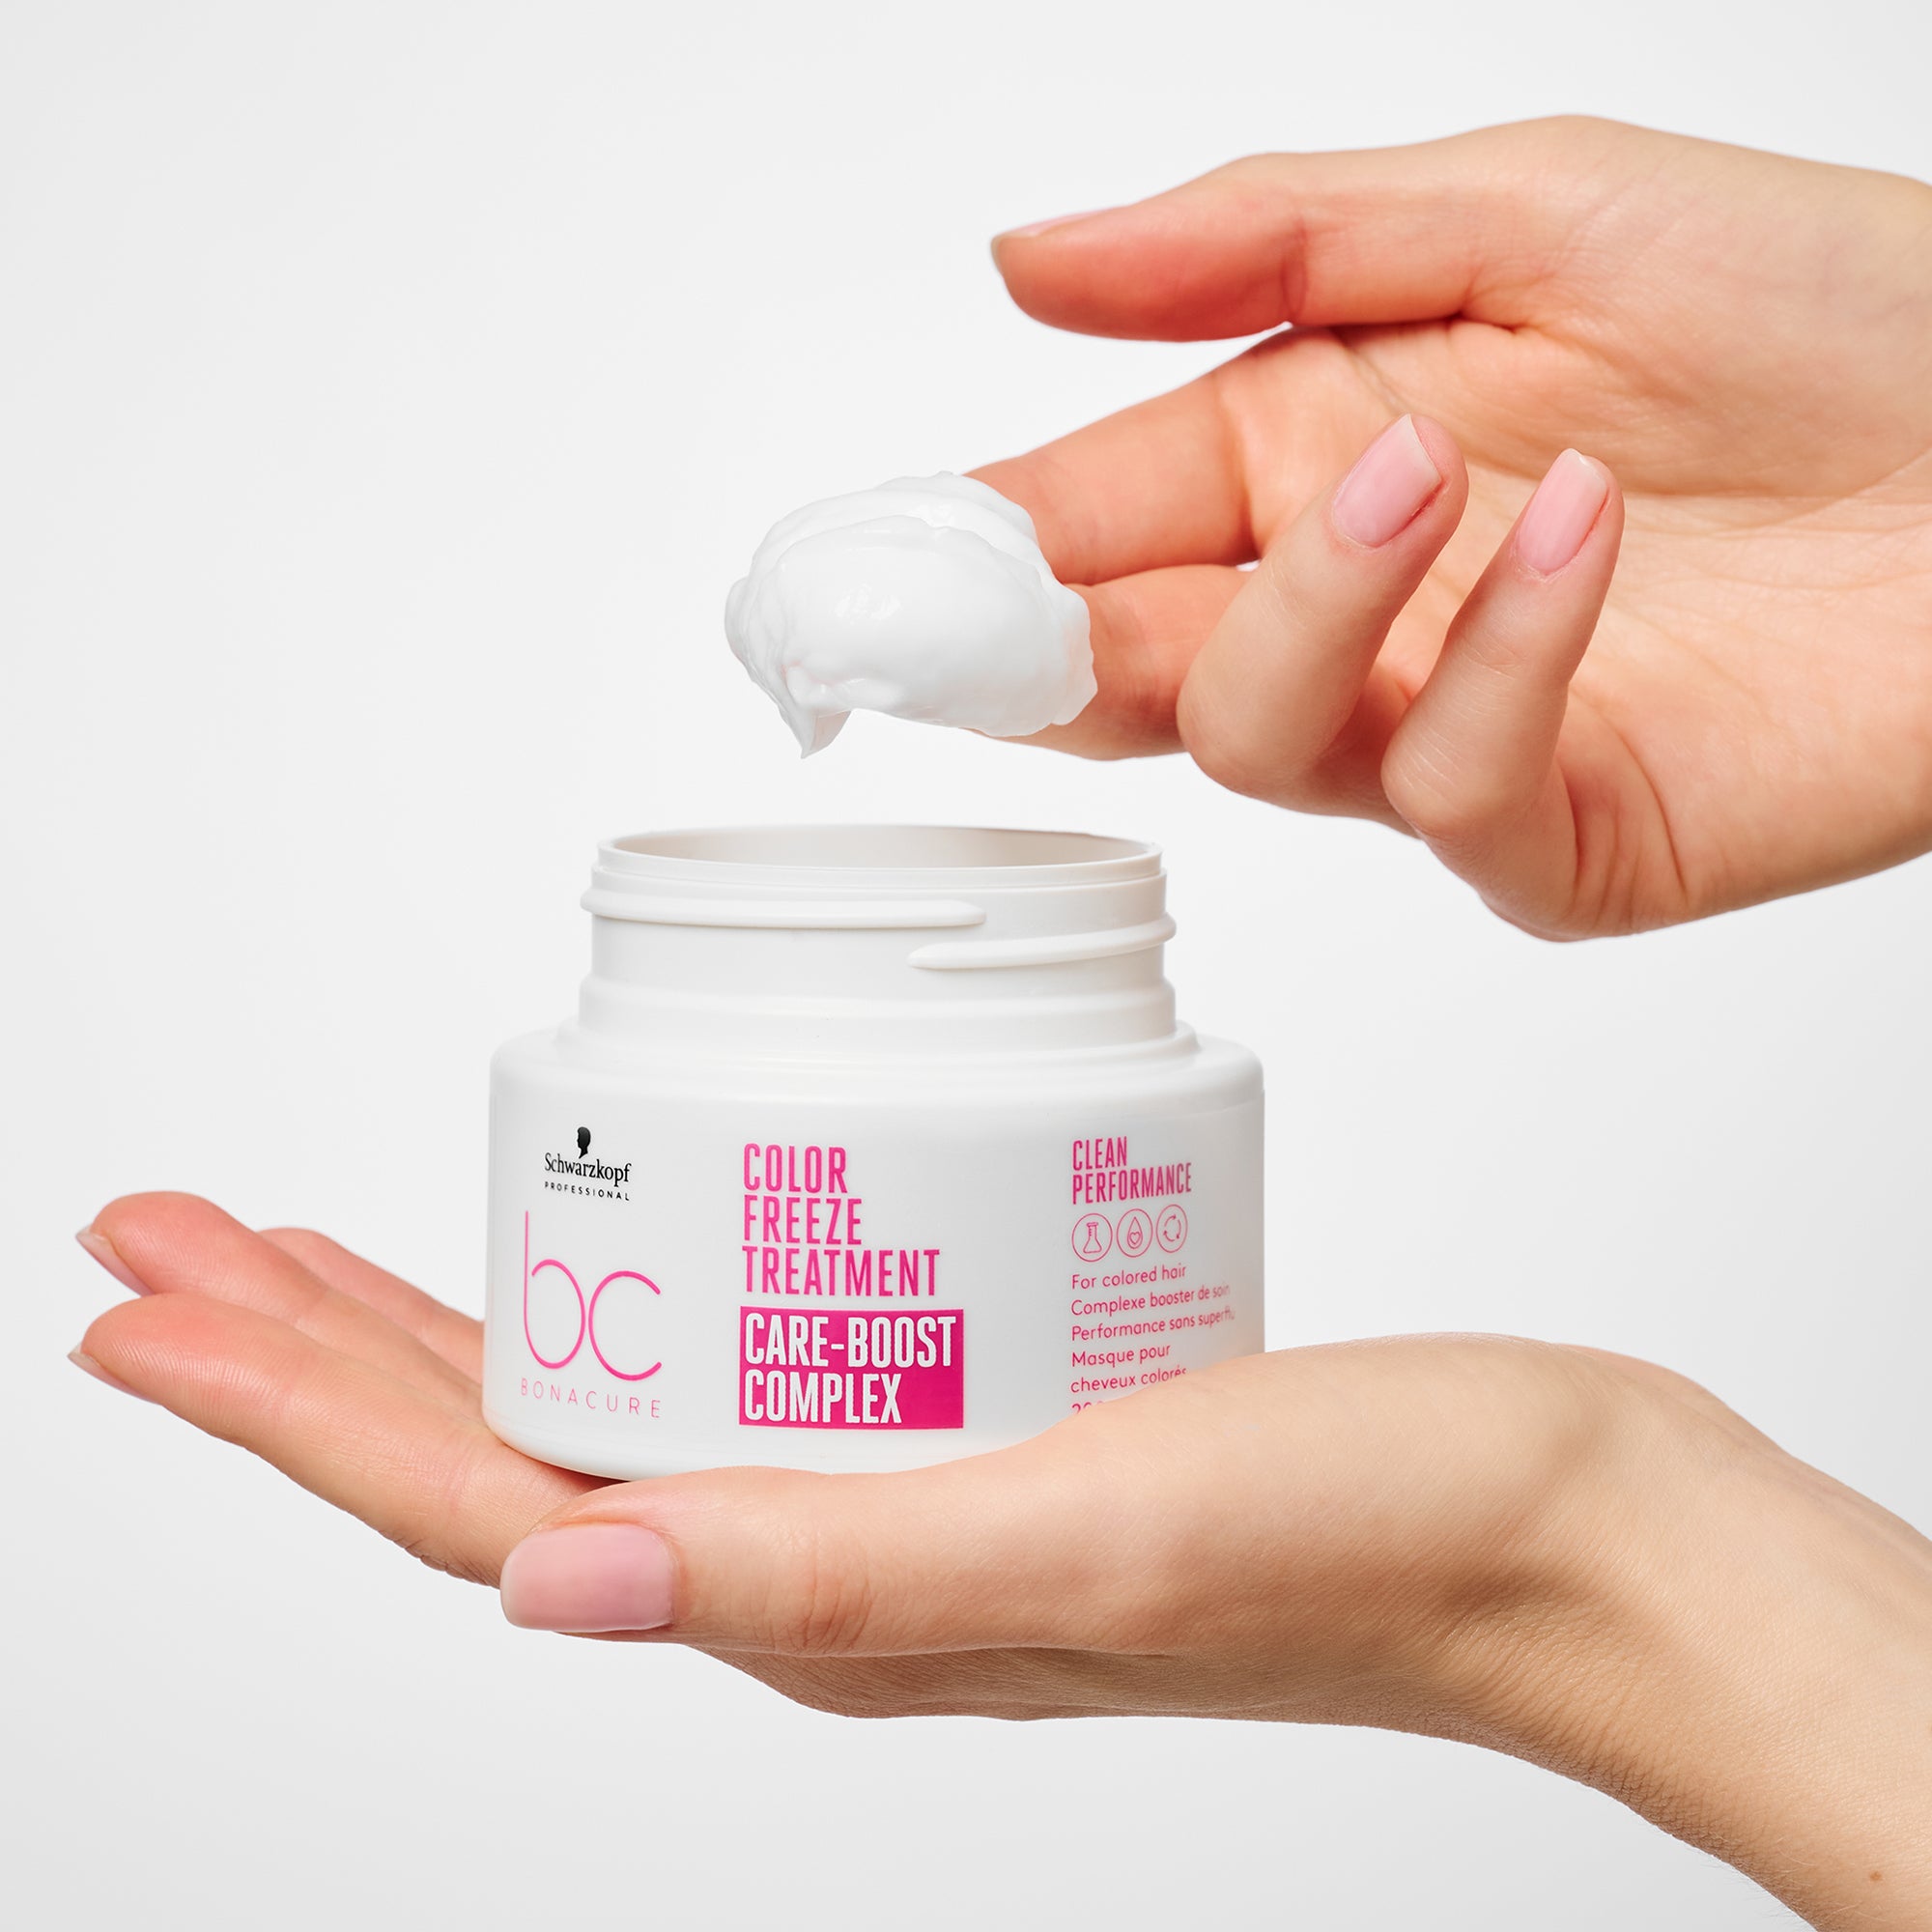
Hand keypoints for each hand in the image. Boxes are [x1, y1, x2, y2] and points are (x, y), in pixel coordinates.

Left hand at [74, 1193, 1931, 1927]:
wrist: (1539, 1526)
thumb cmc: (1364, 1535)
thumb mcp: (1095, 1543)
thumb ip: (836, 1575)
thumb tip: (561, 1589)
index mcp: (819, 1599)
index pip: (482, 1501)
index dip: (289, 1408)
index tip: (144, 1308)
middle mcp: (829, 1557)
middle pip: (507, 1445)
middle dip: (313, 1348)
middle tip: (167, 1244)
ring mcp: (901, 1489)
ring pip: (606, 1400)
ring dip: (448, 1321)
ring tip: (320, 1252)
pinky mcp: (981, 1422)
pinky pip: (742, 1356)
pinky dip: (635, 1295)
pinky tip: (616, 1245)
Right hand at [975, 117, 1931, 937]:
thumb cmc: (1823, 308)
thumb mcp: (1520, 204)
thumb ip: (1258, 244)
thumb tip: (1019, 262)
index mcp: (1303, 454)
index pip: (1075, 520)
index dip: (958, 546)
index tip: (862, 558)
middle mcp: (1350, 608)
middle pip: (1119, 666)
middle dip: (1038, 638)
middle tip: (1007, 588)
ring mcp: (1440, 732)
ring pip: (1254, 742)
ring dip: (1303, 610)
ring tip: (1427, 470)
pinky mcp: (1554, 836)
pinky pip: (1448, 791)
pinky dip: (1494, 663)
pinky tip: (1582, 532)